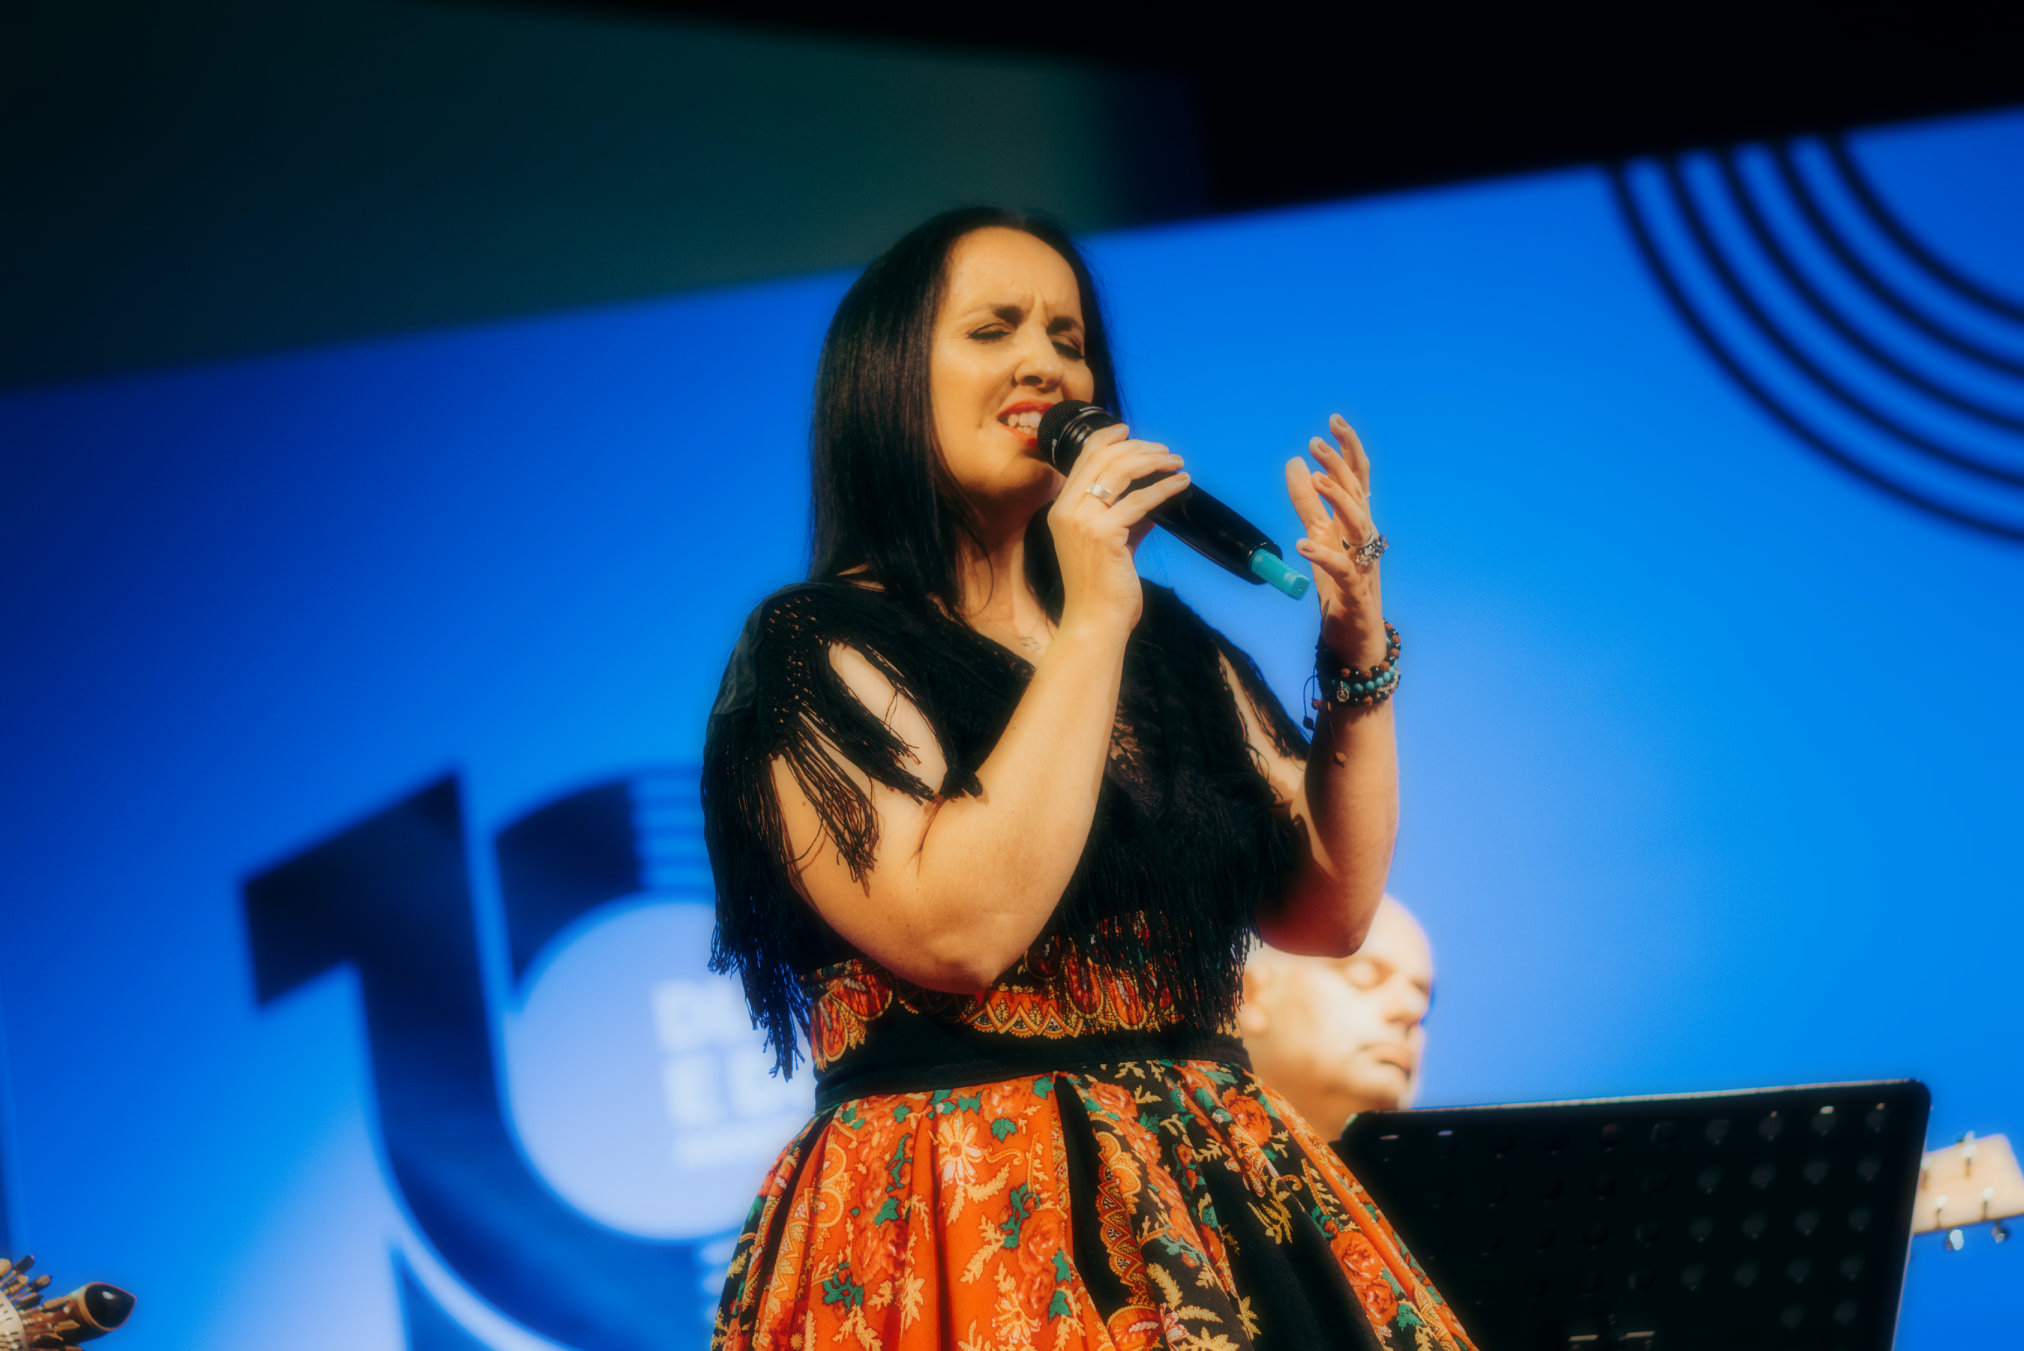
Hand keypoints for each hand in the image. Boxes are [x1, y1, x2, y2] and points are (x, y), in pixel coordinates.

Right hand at [1049, 423, 1189, 636]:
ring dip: (1153, 461)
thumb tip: (1151, 501)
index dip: (1107, 439)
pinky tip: (1180, 484)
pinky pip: (1139, 501)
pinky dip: (1164, 488)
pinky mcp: (1103, 534)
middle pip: (1103, 459)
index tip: (1129, 430)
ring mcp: (1082, 521)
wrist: (1093, 623)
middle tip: (1165, 451)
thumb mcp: (1109, 546)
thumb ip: (1125, 520)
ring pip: (1119, 471)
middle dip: (1138, 447)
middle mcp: (1067, 510)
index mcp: (1062, 510)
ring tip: (1176, 462)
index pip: (1082, 460)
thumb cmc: (1100, 590)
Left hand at [1287, 413, 1385, 664]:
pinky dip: (1323, 556)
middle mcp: (1365, 538)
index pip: (1357, 478)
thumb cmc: (1339, 586)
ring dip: (1338, 501)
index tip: (1332, 420)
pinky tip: (1303, 544)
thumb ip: (1307, 503)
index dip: (1348, 449)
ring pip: (1359, 524)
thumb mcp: (1318, 537)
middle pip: (1358, 493)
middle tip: (1315, 441)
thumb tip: (1295, 462)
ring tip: (1315, 481)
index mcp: (1356, 522)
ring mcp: (1364, 563)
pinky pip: (1342, 569)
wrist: (1355, 637)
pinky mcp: (1355, 591)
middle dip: (1338, 465)